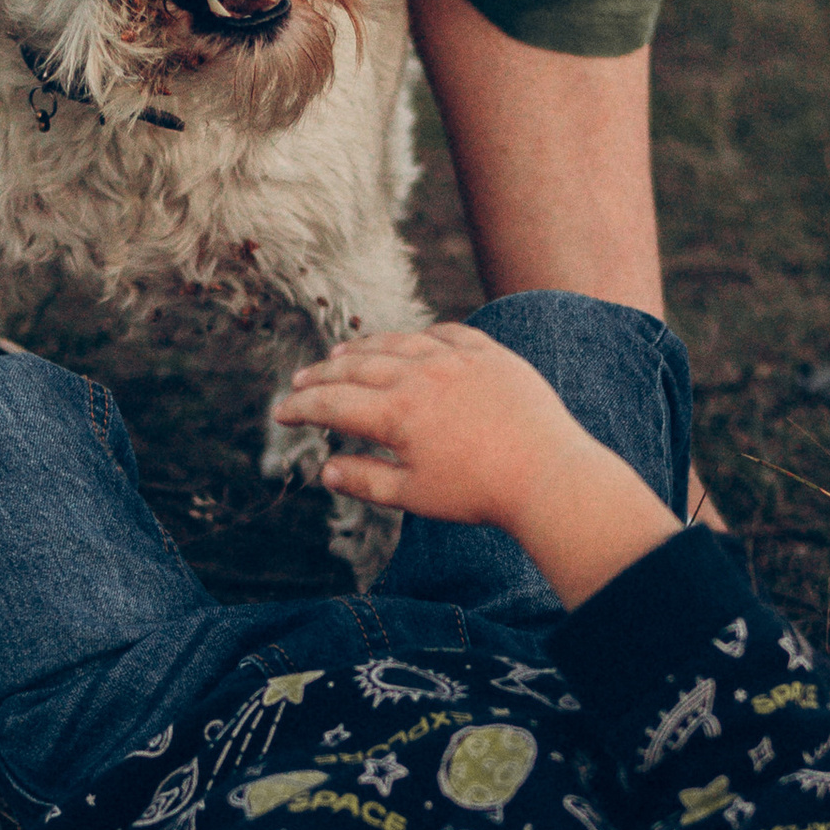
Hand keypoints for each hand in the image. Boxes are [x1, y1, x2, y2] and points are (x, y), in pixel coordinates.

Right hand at [273, 324, 680, 605]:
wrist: (548, 474)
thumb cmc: (478, 493)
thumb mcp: (413, 495)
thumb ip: (365, 480)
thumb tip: (325, 470)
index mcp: (396, 412)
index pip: (332, 403)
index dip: (301, 407)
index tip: (281, 413)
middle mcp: (420, 375)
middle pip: (357, 366)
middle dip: (323, 373)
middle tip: (301, 380)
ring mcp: (457, 359)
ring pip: (397, 343)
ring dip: (364, 348)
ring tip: (343, 354)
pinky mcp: (490, 354)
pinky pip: (446, 334)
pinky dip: (419, 337)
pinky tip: (411, 342)